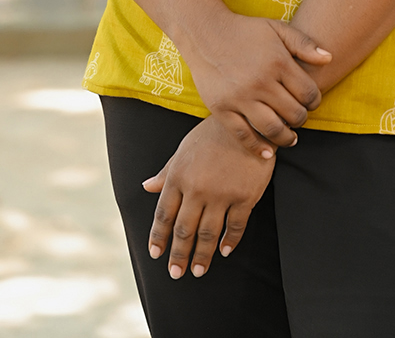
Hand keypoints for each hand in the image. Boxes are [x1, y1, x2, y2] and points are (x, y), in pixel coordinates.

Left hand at [143, 116, 273, 278]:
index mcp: (179, 176)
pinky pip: (235, 226)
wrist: (248, 120)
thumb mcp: (185, 148)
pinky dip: (229, 242)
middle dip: (178, 254)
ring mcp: (222, 194)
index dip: (158, 237)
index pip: (164, 214)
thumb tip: (146, 186)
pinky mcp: (245, 196)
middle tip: (176, 273)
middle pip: (184, 229)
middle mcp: (197, 188)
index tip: (155, 254)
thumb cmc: (213, 133)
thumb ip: (166, 171)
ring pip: (208, 233)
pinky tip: (225, 251)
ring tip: (198, 271)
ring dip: (202, 255)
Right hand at [185, 13, 329, 152]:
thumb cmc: (245, 30)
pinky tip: (268, 152)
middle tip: (299, 117)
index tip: (311, 102)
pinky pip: (243, 135)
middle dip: (301, 119)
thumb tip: (329, 58)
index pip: (308, 93)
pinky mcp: (222, 109)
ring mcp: (240, 97)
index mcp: (278, 62)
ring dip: (286, 138)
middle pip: (294, 114)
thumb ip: (304, 43)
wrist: (205, 33)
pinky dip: (258, 148)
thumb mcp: (276, 29)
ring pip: (272, 129)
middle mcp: (261, 82)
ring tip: (290, 137)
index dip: (315, 101)